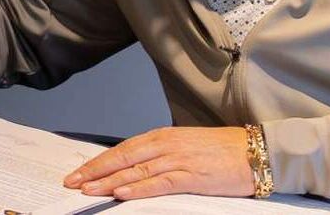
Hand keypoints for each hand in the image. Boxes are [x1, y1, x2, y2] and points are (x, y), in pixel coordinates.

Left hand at [63, 126, 251, 199]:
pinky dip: (139, 187)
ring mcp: (178, 160)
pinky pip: (160, 183)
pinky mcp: (192, 176)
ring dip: (109, 181)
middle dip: (95, 171)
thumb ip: (159, 156)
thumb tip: (132, 169)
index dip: (98, 162)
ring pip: (136, 171)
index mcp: (162, 137)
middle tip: (72, 182)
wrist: (256, 151)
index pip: (122, 149)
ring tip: (88, 189)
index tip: (78, 173)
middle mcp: (165, 145)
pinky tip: (122, 193)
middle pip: (122, 158)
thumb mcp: (184, 147)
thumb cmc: (222, 151)